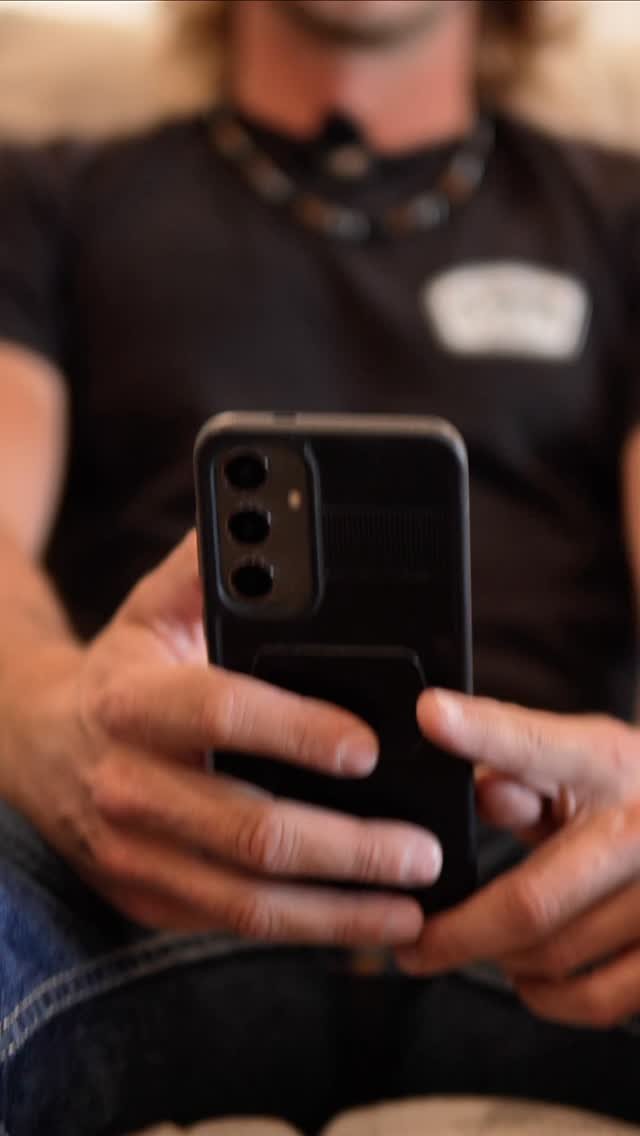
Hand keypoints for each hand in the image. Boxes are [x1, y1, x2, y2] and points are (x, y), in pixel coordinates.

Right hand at [2, 531, 441, 944]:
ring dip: (339, 908)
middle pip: (249, 830)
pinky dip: (307, 929)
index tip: (369, 747)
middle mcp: (126, 785)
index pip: (221, 712)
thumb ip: (209, 567)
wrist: (38, 749)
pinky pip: (234, 925)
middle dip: (347, 846)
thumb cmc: (126, 671)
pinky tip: (365, 923)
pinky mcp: (146, 899)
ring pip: (248, 899)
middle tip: (422, 847)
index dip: (296, 730)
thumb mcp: (154, 610)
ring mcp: (132, 854)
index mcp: (132, 701)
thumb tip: (265, 511)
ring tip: (414, 905)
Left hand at [396, 689, 639, 1027]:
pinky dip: (552, 997)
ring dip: (502, 962)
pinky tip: (533, 979)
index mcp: (607, 763)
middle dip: (456, 931)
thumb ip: (522, 765)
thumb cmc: (634, 791)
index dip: (481, 731)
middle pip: (530, 899)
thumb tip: (477, 792)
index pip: (536, 745)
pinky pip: (601, 999)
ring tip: (480, 950)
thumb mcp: (585, 760)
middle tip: (413, 943)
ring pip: (555, 956)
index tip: (430, 716)